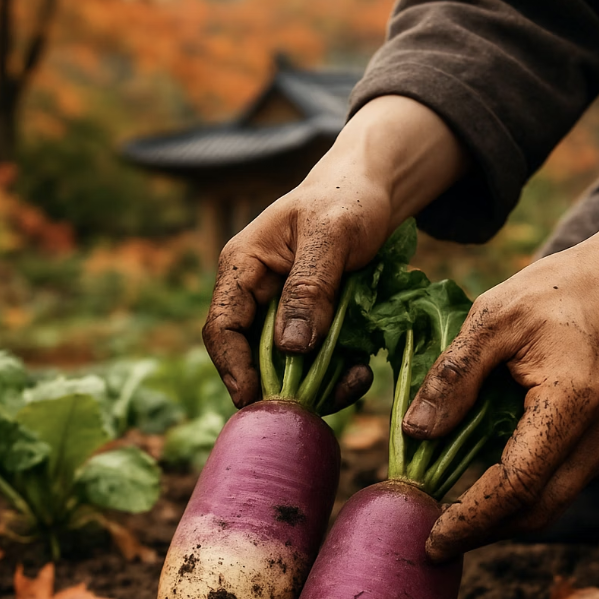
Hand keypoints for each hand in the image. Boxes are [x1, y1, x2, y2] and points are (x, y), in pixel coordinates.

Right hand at [203, 176, 390, 406]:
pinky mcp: (314, 326)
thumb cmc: (347, 199)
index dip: (232, 366)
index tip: (254, 397)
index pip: (222, 327)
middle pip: (251, 357)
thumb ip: (309, 287)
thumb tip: (291, 347)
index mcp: (244, 268)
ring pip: (287, 367)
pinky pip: (318, 363)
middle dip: (280, 385)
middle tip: (310, 407)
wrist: (376, 192)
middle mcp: (258, 296)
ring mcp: (286, 314)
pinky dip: (337, 375)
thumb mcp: (331, 234)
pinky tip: (361, 371)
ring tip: (353, 382)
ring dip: (316, 384)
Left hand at [403, 173, 598, 559]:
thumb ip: (456, 374)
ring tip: (453, 518)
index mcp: (574, 401)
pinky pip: (562, 482)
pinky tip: (486, 485)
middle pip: (538, 511)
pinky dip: (522, 494)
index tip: (433, 541)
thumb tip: (417, 432)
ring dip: (502, 518)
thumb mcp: (496, 315)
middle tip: (436, 541)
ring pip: (552, 503)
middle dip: (484, 533)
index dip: (472, 520)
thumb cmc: (562, 288)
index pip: (517, 484)